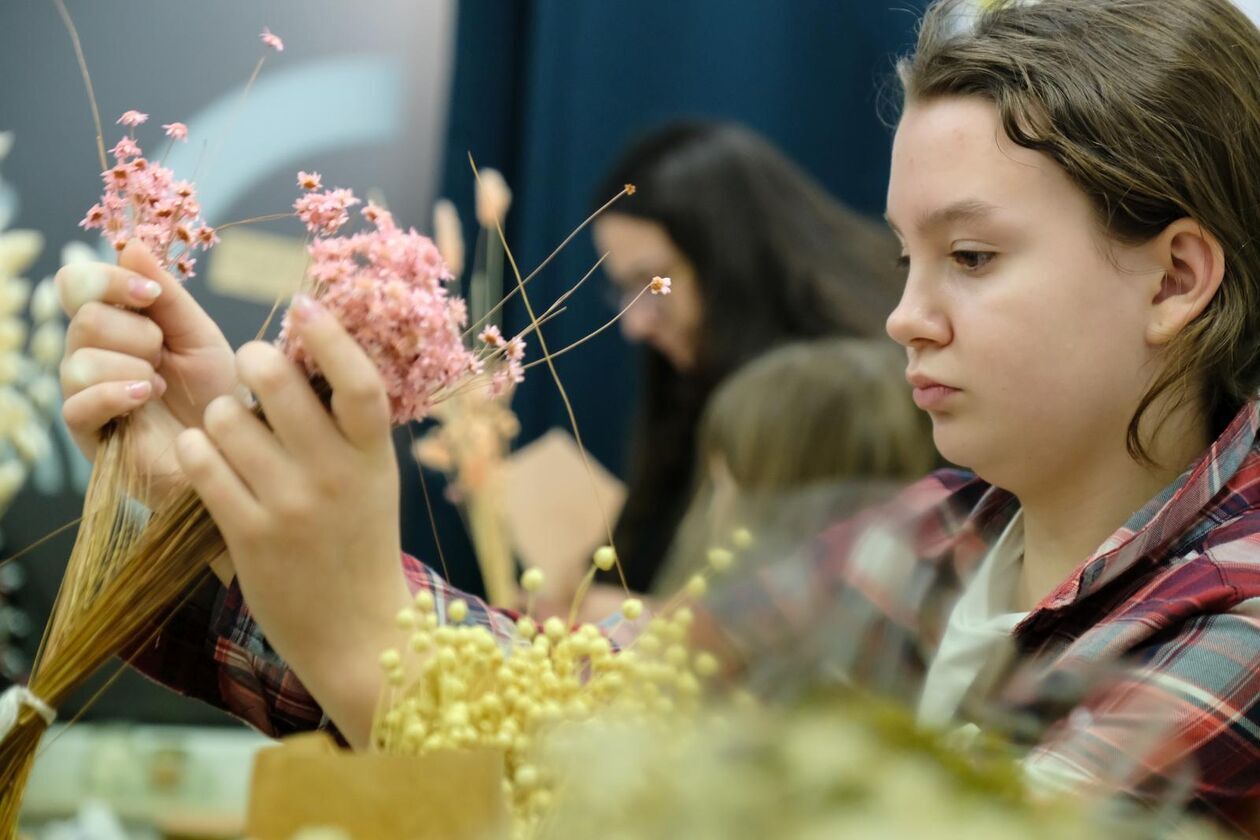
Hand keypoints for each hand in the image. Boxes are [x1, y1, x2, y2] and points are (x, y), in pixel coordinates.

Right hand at [57, 240, 234, 505]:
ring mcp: (84, 392)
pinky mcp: (88, 432)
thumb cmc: (216, 393)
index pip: (77, 283)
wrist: (232, 449)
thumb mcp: (200, 336)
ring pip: (81, 360)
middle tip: (164, 356)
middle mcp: (90, 353)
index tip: (151, 295)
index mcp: (114, 323)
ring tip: (162, 386)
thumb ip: (167, 295)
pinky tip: (148, 396)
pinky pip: (78, 403)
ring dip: (133, 368)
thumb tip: (130, 245)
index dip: (108, 280)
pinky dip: (118, 393)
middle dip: (137, 334)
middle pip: (85, 319)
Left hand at [175, 295, 409, 748]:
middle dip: (254, 363)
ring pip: (226, 419)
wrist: (360, 630)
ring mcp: (290, 507)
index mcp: (374, 457)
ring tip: (229, 428)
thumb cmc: (362, 541)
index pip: (359, 383)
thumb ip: (349, 427)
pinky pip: (202, 466)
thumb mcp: (375, 479)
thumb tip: (309, 353)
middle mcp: (335, 476)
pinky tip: (206, 455)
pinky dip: (196, 451)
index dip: (330, 336)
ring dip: (219, 414)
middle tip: (252, 366)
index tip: (304, 304)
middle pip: (278, 384)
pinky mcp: (248, 536)